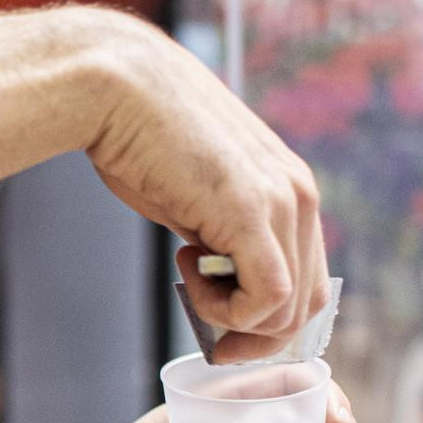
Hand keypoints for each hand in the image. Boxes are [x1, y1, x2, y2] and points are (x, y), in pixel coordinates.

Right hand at [76, 11, 329, 359]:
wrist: (115, 88)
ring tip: (187, 279)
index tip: (222, 326)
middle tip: (207, 331)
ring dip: (231, 318)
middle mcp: (299, 194)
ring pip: (286, 309)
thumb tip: (220, 284)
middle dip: (254, 335)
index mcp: (290, 187)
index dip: (266, 318)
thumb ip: (220, 237)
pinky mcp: (253, 214)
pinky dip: (227, 311)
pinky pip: (267, 299)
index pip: (307, 280)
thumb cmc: (139, 136)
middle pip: (306, 304)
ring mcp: (282, 202)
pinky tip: (186, 270)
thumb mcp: (196, 198)